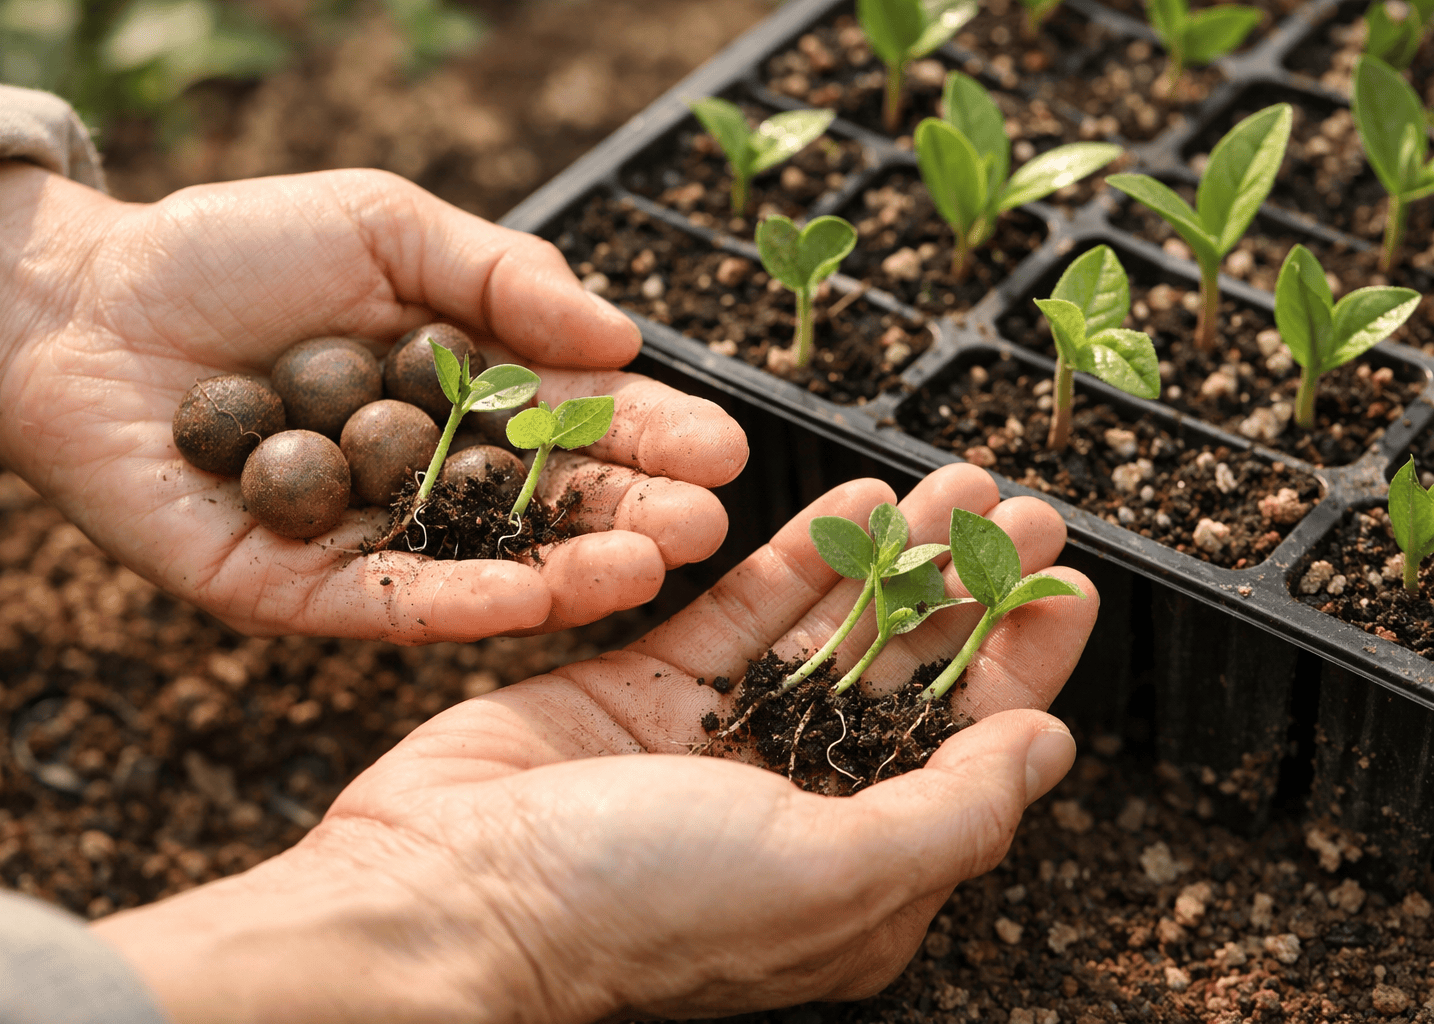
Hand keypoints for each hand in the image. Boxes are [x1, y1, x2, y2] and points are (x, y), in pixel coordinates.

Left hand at [0, 161, 746, 641]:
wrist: (80, 306)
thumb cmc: (235, 249)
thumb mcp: (390, 228)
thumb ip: (504, 277)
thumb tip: (620, 338)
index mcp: (465, 393)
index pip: (577, 423)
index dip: (651, 434)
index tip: (725, 447)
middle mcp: (431, 477)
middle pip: (547, 506)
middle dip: (630, 512)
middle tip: (707, 522)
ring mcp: (371, 542)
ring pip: (489, 566)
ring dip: (573, 570)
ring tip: (652, 563)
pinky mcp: (301, 592)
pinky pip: (393, 604)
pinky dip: (465, 603)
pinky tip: (540, 596)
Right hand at [93, 465, 1097, 1023]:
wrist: (443, 897)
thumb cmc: (634, 911)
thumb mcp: (829, 874)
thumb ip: (951, 812)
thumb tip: (1047, 748)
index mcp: (858, 875)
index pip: (972, 755)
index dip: (1025, 666)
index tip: (1069, 585)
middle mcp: (795, 807)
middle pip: (908, 682)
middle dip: (969, 594)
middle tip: (1024, 509)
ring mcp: (716, 743)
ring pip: (829, 633)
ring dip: (895, 559)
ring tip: (954, 485)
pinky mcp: (644, 688)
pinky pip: (738, 610)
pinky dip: (795, 556)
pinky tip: (849, 503)